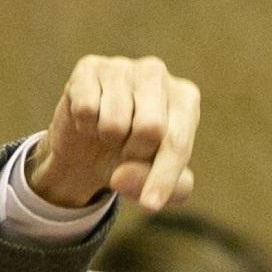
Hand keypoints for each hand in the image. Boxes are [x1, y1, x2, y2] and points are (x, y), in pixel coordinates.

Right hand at [26, 55, 201, 212]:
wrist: (89, 148)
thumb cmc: (133, 161)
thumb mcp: (159, 184)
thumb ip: (164, 189)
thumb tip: (120, 176)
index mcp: (185, 98)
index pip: (177, 141)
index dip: (162, 177)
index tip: (150, 205)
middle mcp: (157, 73)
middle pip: (150, 128)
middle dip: (133, 153)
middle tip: (127, 150)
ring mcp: (122, 66)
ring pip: (113, 122)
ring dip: (107, 139)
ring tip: (110, 133)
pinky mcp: (89, 67)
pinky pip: (86, 109)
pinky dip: (85, 125)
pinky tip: (91, 118)